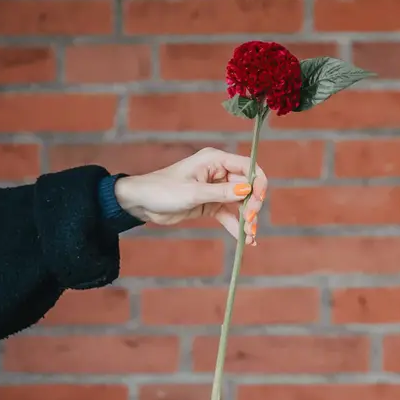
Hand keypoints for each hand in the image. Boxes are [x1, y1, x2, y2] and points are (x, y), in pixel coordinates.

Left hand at [113, 148, 267, 243]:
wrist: (141, 203)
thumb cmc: (162, 190)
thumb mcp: (193, 193)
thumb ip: (222, 193)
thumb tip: (248, 191)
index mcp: (216, 160)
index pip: (248, 167)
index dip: (258, 184)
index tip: (256, 203)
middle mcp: (219, 172)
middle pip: (248, 187)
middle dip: (252, 206)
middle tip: (250, 223)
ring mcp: (216, 189)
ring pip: (241, 202)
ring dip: (247, 218)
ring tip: (250, 235)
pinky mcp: (210, 204)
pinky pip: (229, 214)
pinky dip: (237, 226)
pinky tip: (245, 239)